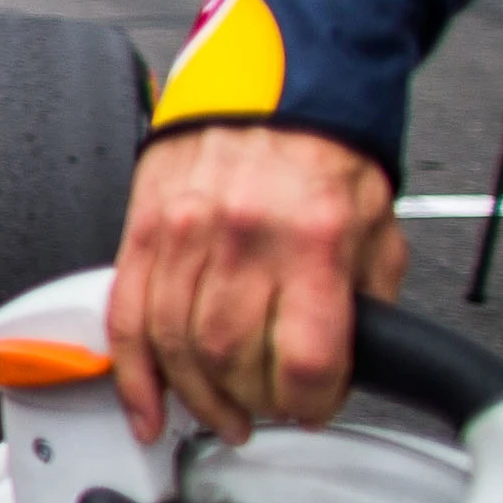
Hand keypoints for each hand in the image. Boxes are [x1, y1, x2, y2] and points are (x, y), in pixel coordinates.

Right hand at [108, 124, 407, 443]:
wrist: (272, 85)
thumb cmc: (325, 154)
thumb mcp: (377, 229)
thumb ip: (364, 303)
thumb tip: (344, 367)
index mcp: (313, 239)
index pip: (303, 358)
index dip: (311, 404)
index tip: (314, 408)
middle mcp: (242, 238)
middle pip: (230, 361)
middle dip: (251, 405)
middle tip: (266, 413)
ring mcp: (182, 235)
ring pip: (174, 348)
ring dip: (196, 399)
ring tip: (216, 417)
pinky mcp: (142, 233)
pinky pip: (125, 319)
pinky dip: (132, 375)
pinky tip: (147, 407)